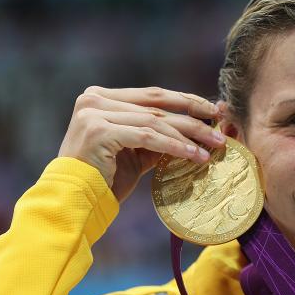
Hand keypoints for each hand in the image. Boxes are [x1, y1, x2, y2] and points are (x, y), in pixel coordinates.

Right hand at [58, 86, 225, 202]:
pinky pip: (148, 138)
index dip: (187, 101)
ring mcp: (94, 113)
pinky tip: (195, 156)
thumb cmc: (105, 178)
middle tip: (221, 129)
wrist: (74, 200)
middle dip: (194, 117)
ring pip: (155, 122)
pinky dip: (175, 147)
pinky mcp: (98, 131)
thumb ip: (158, 135)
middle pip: (157, 107)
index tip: (215, 110)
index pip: (153, 95)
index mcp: (101, 97)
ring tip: (213, 148)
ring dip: (189, 136)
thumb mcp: (135, 150)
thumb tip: (199, 127)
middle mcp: (94, 99)